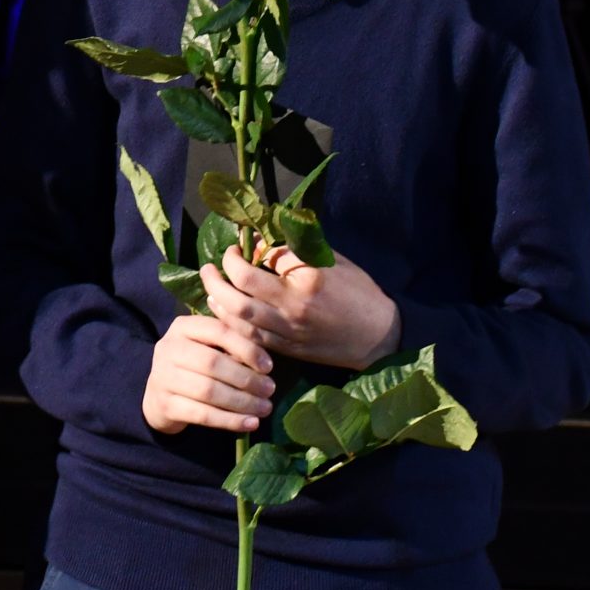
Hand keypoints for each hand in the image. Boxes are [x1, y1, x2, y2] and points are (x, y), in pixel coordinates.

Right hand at [142, 313, 276, 434]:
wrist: (159, 396)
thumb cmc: (193, 366)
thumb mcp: (207, 347)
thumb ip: (231, 345)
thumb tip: (263, 362)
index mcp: (182, 327)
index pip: (218, 331)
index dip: (246, 348)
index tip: (268, 366)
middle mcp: (168, 348)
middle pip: (212, 362)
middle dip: (246, 378)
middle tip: (270, 390)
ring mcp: (162, 377)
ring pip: (208, 391)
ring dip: (242, 402)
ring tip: (265, 408)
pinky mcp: (164, 405)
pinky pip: (202, 415)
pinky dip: (230, 421)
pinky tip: (250, 424)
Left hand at [201, 245, 402, 371]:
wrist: (379, 337)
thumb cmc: (359, 292)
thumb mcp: (334, 261)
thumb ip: (298, 251)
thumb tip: (264, 239)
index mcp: (308, 279)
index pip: (264, 258)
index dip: (247, 246)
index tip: (243, 240)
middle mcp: (293, 306)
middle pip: (240, 289)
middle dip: (219, 274)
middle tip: (212, 264)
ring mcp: (288, 331)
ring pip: (238, 317)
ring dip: (217, 299)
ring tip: (210, 285)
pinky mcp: (286, 350)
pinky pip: (248, 338)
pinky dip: (230, 323)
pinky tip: (223, 311)